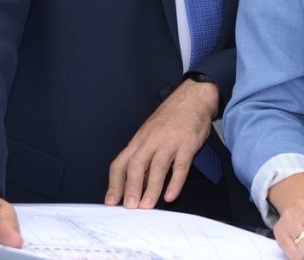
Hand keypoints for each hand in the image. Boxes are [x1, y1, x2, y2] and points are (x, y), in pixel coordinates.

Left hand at [105, 78, 218, 208]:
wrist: (193, 98)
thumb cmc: (171, 117)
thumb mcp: (151, 133)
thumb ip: (144, 156)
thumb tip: (136, 183)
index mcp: (139, 139)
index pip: (121, 162)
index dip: (114, 183)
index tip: (111, 201)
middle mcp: (152, 140)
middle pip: (136, 165)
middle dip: (131, 187)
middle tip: (129, 206)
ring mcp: (170, 141)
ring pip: (157, 167)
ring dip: (151, 188)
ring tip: (147, 205)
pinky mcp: (188, 144)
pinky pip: (181, 166)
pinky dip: (175, 182)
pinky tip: (170, 196)